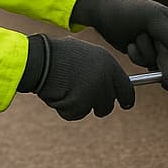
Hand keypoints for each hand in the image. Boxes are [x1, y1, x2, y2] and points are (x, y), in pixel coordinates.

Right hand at [19, 34, 134, 120]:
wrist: (41, 58)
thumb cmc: (59, 54)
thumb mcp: (86, 54)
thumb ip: (101, 69)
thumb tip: (109, 85)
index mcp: (108, 64)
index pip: (127, 88)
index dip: (126, 98)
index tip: (125, 104)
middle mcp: (104, 79)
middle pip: (109, 104)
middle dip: (99, 105)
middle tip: (84, 99)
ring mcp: (93, 93)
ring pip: (92, 110)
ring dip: (80, 105)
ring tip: (66, 88)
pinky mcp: (79, 105)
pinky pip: (75, 114)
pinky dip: (66, 109)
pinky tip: (58, 93)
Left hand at [73, 0, 167, 91]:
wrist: (108, 10)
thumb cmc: (131, 9)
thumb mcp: (151, 17)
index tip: (159, 57)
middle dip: (158, 61)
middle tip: (144, 45)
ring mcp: (159, 51)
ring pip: (158, 68)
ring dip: (144, 56)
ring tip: (137, 36)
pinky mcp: (146, 56)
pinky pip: (144, 66)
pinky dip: (136, 57)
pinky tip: (131, 45)